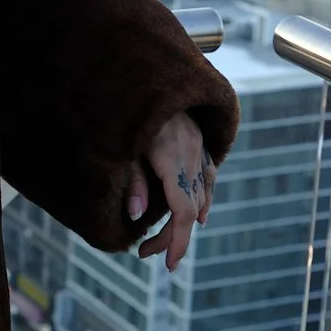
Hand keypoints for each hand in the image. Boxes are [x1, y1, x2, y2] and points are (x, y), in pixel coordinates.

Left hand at [127, 115, 217, 273]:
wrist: (150, 65)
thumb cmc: (127, 102)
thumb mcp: (124, 141)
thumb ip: (133, 179)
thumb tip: (138, 216)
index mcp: (172, 157)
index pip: (182, 213)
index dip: (176, 242)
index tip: (168, 264)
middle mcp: (192, 154)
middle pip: (191, 209)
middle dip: (173, 237)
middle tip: (149, 253)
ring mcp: (199, 147)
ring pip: (202, 194)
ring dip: (186, 220)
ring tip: (163, 240)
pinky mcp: (199, 140)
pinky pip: (207, 176)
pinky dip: (202, 198)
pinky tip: (199, 212)